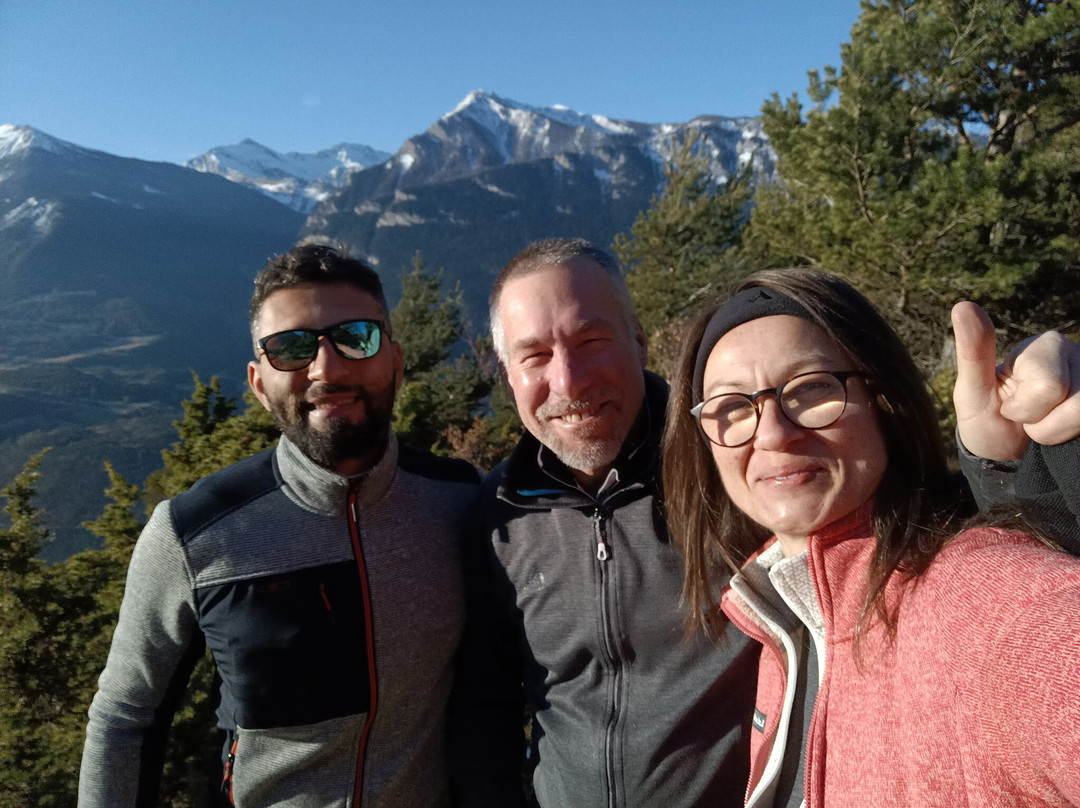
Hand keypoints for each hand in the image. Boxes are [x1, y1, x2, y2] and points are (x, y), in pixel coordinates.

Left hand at [952, 301, 1079, 459]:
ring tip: (1047, 428)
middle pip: (1077, 403)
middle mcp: (1079, 357)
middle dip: (1044, 426)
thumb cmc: (987, 421)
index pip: (1049, 386)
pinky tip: (1066, 432)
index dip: (1024, 410)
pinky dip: (1075, 438)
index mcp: (1046, 346)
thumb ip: (972, 352)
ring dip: (1061, 435)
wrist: (1006, 459)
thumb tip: (963, 306)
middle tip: (1029, 422)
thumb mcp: (972, 392)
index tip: (1009, 408)